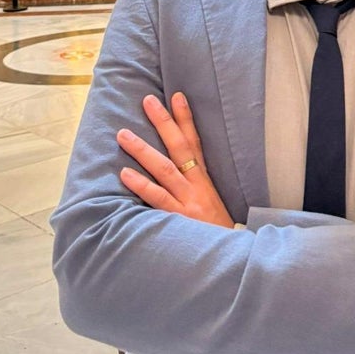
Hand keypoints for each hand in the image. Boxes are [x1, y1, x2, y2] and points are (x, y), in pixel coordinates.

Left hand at [117, 92, 232, 227]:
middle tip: (147, 101)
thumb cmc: (215, 234)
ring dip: (143, 149)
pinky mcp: (179, 218)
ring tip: (123, 134)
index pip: (195, 142)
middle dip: (164, 122)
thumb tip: (176, 173)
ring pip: (164, 168)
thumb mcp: (210, 206)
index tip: (177, 96)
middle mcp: (197, 186)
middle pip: (180, 147)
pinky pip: (157, 197)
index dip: (186, 119)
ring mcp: (188, 200)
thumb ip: (194, 189)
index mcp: (204, 181)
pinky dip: (141, 184)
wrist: (231, 257)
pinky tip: (125, 174)